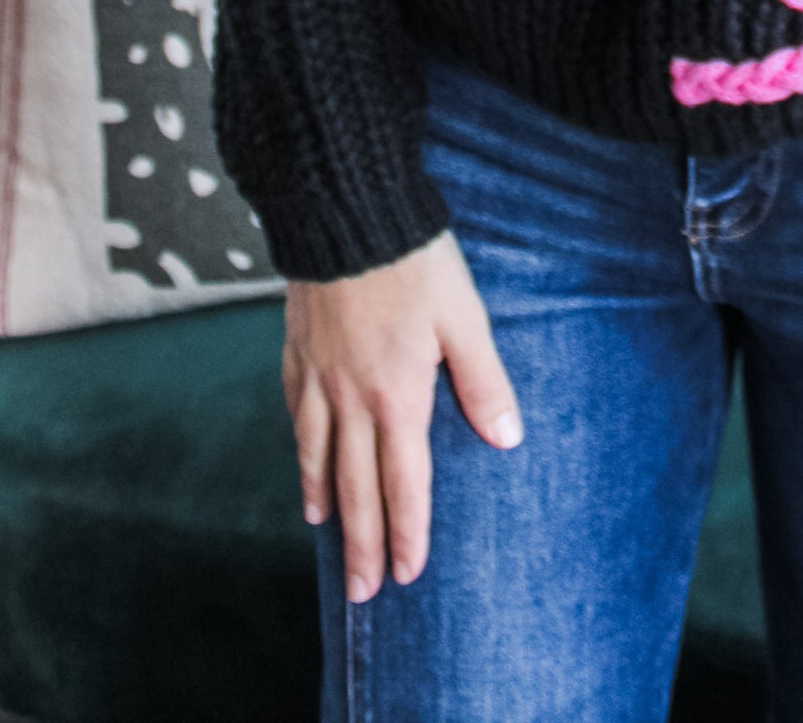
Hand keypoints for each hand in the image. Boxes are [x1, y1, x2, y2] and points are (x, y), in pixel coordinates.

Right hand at [284, 231, 521, 604]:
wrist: (345, 210)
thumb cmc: (414, 260)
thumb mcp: (464, 317)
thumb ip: (483, 381)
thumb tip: (506, 438)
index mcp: (398, 395)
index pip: (404, 482)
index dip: (408, 532)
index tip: (408, 574)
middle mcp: (351, 398)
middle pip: (355, 486)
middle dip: (362, 543)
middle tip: (362, 592)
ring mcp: (318, 376)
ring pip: (318, 456)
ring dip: (324, 502)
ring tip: (325, 534)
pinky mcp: (297, 349)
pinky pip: (296, 414)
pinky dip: (300, 447)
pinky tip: (303, 458)